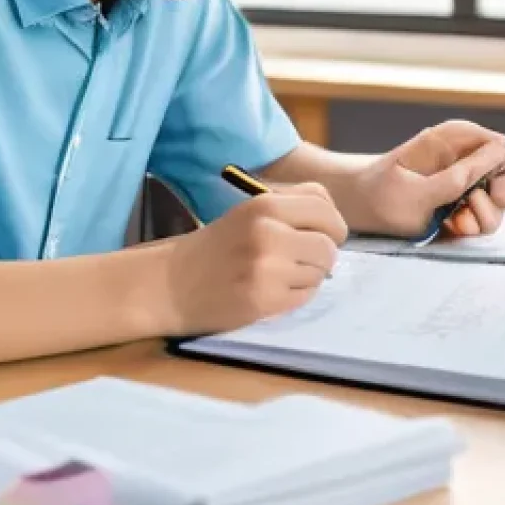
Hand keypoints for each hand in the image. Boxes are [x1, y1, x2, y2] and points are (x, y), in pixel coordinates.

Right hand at [162, 182, 347, 336]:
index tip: (322, 233)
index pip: (324, 205)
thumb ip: (288, 210)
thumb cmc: (214, 247)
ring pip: (321, 272)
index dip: (331, 222)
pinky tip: (271, 292)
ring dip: (308, 276)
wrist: (171, 284)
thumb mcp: (248, 214)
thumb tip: (333, 226)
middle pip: (329, 243)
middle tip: (303, 260)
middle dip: (323, 254)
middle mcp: (269, 232)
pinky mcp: (265, 300)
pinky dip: (295, 296)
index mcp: (264, 204)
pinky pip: (305, 296)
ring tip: (279, 276)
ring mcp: (268, 268)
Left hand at [354, 120, 504, 239]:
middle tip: (475, 206)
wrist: (354, 211)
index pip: (501, 147)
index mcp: (455, 144)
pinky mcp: (458, 212)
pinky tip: (451, 228)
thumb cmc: (379, 193)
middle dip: (500, 198)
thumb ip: (459, 176)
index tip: (491, 185)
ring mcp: (462, 189)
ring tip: (457, 220)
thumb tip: (503, 150)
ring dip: (483, 218)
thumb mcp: (417, 189)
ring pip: (497, 207)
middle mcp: (463, 164)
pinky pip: (480, 223)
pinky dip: (471, 229)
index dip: (503, 167)